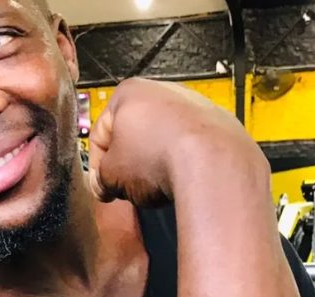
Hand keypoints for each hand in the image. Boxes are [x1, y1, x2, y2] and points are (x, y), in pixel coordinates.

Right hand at [88, 78, 263, 206]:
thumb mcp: (112, 175)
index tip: (104, 187)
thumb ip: (101, 179)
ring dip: (157, 162)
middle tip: (130, 189)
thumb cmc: (154, 160)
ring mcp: (193, 104)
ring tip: (159, 186)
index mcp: (128, 93)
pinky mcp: (216, 122)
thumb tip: (102, 186)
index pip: (101, 133)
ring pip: (164, 139)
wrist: (210, 163)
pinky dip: (184, 162)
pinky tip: (182, 179)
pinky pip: (191, 146)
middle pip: (135, 134)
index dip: (98, 167)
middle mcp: (162, 89)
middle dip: (130, 163)